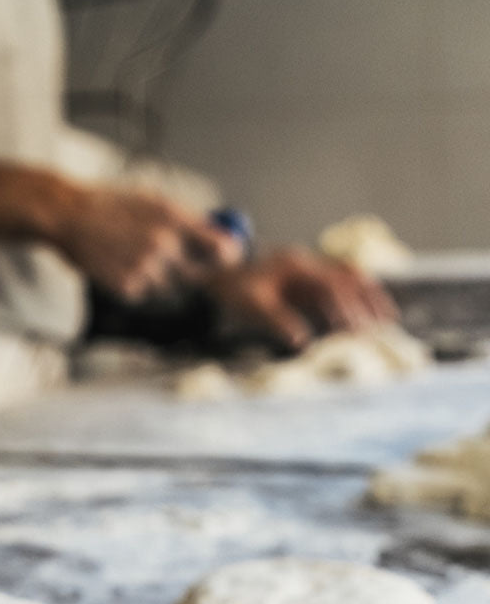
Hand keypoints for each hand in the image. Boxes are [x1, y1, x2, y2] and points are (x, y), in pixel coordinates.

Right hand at [47, 183, 242, 300]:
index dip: (227, 256)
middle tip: (167, 257)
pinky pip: (142, 292)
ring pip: (165, 284)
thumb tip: (214, 233)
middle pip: (194, 272)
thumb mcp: (151, 199)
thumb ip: (184, 218)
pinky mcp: (127, 287)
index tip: (229, 258)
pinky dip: (134, 283)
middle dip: (187, 268)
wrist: (69, 217)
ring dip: (156, 276)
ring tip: (130, 253)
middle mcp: (164, 244)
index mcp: (173, 218)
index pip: (218, 246)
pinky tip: (117, 264)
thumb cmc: (108, 203)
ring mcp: (145, 268)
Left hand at [207, 247, 398, 349]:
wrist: (216, 275)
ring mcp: (306, 267)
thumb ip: (277, 321)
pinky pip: (336, 284)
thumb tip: (303, 341)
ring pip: (346, 277)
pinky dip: (353, 296)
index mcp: (296, 266)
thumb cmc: (232, 292)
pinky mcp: (304, 276)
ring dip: (367, 296)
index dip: (348, 307)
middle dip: (369, 300)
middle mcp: (306, 262)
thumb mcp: (252, 307)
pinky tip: (364, 311)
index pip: (331, 287)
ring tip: (387, 317)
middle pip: (348, 277)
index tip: (360, 329)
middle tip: (388, 323)